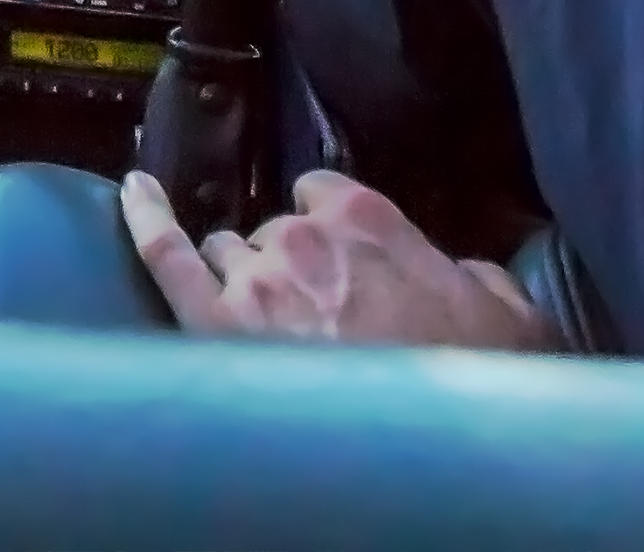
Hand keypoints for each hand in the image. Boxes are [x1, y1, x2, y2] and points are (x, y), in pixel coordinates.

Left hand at [125, 167, 549, 350]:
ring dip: (239, 276)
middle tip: (315, 312)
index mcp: (367, 219)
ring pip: (226, 253)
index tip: (338, 251)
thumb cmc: (469, 382)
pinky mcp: (210, 323)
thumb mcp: (508, 315)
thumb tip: (457, 271)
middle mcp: (301, 237)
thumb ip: (473, 274)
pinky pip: (164, 256)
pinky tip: (135, 195)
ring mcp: (250, 280)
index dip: (328, 223)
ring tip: (261, 318)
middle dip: (288, 263)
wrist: (426, 453)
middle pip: (273, 230)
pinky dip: (145, 220)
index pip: (323, 192)